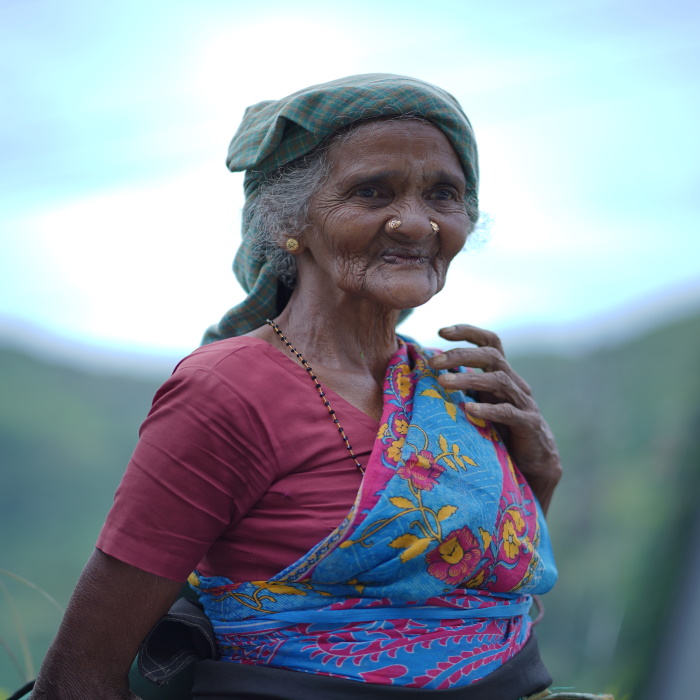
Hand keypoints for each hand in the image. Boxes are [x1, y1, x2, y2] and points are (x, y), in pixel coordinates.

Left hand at [428, 324, 561, 512]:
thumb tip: (425, 374)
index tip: (441, 331)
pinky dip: (487, 410)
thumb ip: (462, 388)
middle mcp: (515, 383)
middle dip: (461, 354)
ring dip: (469, 379)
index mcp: (502, 374)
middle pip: (492, 355)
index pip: (490, 342)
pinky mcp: (528, 424)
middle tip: (433, 362)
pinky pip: (508, 412)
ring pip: (498, 380)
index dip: (468, 332)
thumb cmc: (499, 431)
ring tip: (443, 382)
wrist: (533, 463)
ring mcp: (523, 402)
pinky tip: (468, 410)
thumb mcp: (479, 403)